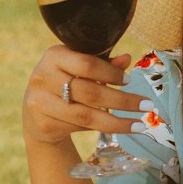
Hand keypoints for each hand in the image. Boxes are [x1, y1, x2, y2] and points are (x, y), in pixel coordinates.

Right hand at [21, 45, 149, 145]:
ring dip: (118, 122)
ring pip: (87, 115)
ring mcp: (40, 102)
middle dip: (123, 101)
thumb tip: (127, 59)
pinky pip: (79, 127)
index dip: (111, 74)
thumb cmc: (63, 83)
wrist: (35, 113)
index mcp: (54, 56)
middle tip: (147, 106)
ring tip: (140, 125)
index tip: (130, 81)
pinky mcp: (43, 124)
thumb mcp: (79, 70)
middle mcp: (43, 77)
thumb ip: (102, 64)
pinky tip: (116, 127)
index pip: (87, 64)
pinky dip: (99, 127)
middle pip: (90, 92)